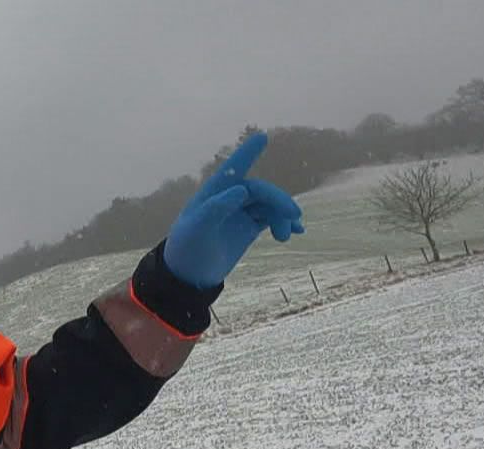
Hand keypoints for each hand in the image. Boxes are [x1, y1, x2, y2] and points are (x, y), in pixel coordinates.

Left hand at [164, 132, 305, 289]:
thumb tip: (241, 190)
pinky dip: (284, 223)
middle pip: (260, 191)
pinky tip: (297, 231)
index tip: (262, 136)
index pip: (234, 170)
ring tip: (286, 236)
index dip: (247, 153)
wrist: (189, 276)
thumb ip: (216, 208)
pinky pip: (271, 218)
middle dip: (278, 200)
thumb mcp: (197, 229)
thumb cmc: (187, 249)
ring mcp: (241, 213)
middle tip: (293, 215)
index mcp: (214, 193)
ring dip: (282, 216)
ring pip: (269, 205)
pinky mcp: (249, 228)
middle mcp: (229, 199)